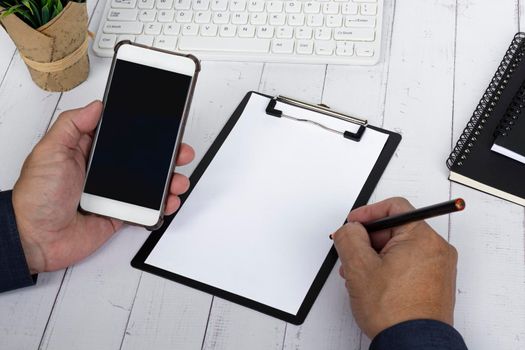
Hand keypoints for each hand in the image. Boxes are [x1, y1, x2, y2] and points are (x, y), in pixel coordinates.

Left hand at [12, 101, 194, 273]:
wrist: (34, 239)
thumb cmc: (35, 197)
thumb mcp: (49, 152)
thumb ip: (72, 126)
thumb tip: (96, 106)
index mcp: (88, 151)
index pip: (122, 136)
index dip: (143, 130)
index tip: (162, 126)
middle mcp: (103, 170)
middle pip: (142, 158)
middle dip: (165, 155)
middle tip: (180, 152)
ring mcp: (113, 193)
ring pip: (149, 183)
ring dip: (168, 180)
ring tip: (178, 180)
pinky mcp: (118, 214)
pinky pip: (145, 207)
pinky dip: (161, 205)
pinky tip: (169, 200)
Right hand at [332, 197, 457, 338]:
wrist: (413, 345)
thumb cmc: (395, 312)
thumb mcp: (359, 266)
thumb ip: (350, 237)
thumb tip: (350, 229)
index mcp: (423, 238)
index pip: (394, 207)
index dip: (368, 213)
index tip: (353, 223)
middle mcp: (436, 249)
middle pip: (395, 229)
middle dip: (368, 240)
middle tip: (351, 254)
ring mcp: (438, 268)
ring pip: (399, 248)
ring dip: (375, 257)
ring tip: (359, 275)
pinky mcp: (434, 283)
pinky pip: (408, 264)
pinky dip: (388, 268)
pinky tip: (373, 284)